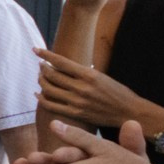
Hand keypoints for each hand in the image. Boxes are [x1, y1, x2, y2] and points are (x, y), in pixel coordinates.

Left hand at [35, 49, 155, 129]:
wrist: (128, 112)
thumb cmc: (116, 92)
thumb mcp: (101, 76)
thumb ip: (83, 72)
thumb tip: (63, 65)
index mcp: (89, 75)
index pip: (61, 62)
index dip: (45, 55)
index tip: (36, 50)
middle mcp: (81, 88)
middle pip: (52, 75)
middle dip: (42, 68)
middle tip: (40, 65)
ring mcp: (77, 102)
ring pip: (49, 89)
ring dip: (41, 81)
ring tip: (40, 77)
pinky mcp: (75, 114)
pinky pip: (51, 106)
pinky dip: (41, 99)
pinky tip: (38, 94)